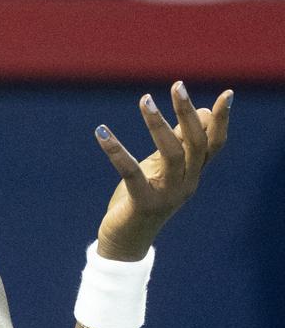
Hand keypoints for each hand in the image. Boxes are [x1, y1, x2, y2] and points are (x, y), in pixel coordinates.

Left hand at [94, 81, 232, 260]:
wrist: (125, 242)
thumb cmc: (143, 199)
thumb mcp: (161, 168)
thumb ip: (177, 143)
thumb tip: (196, 111)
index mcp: (192, 174)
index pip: (214, 144)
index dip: (222, 120)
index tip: (226, 94)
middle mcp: (186, 183)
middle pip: (196, 144)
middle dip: (188, 113)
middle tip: (178, 85)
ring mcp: (168, 195)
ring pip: (171, 154)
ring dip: (158, 124)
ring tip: (145, 99)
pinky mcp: (143, 203)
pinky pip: (131, 172)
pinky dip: (116, 150)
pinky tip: (101, 131)